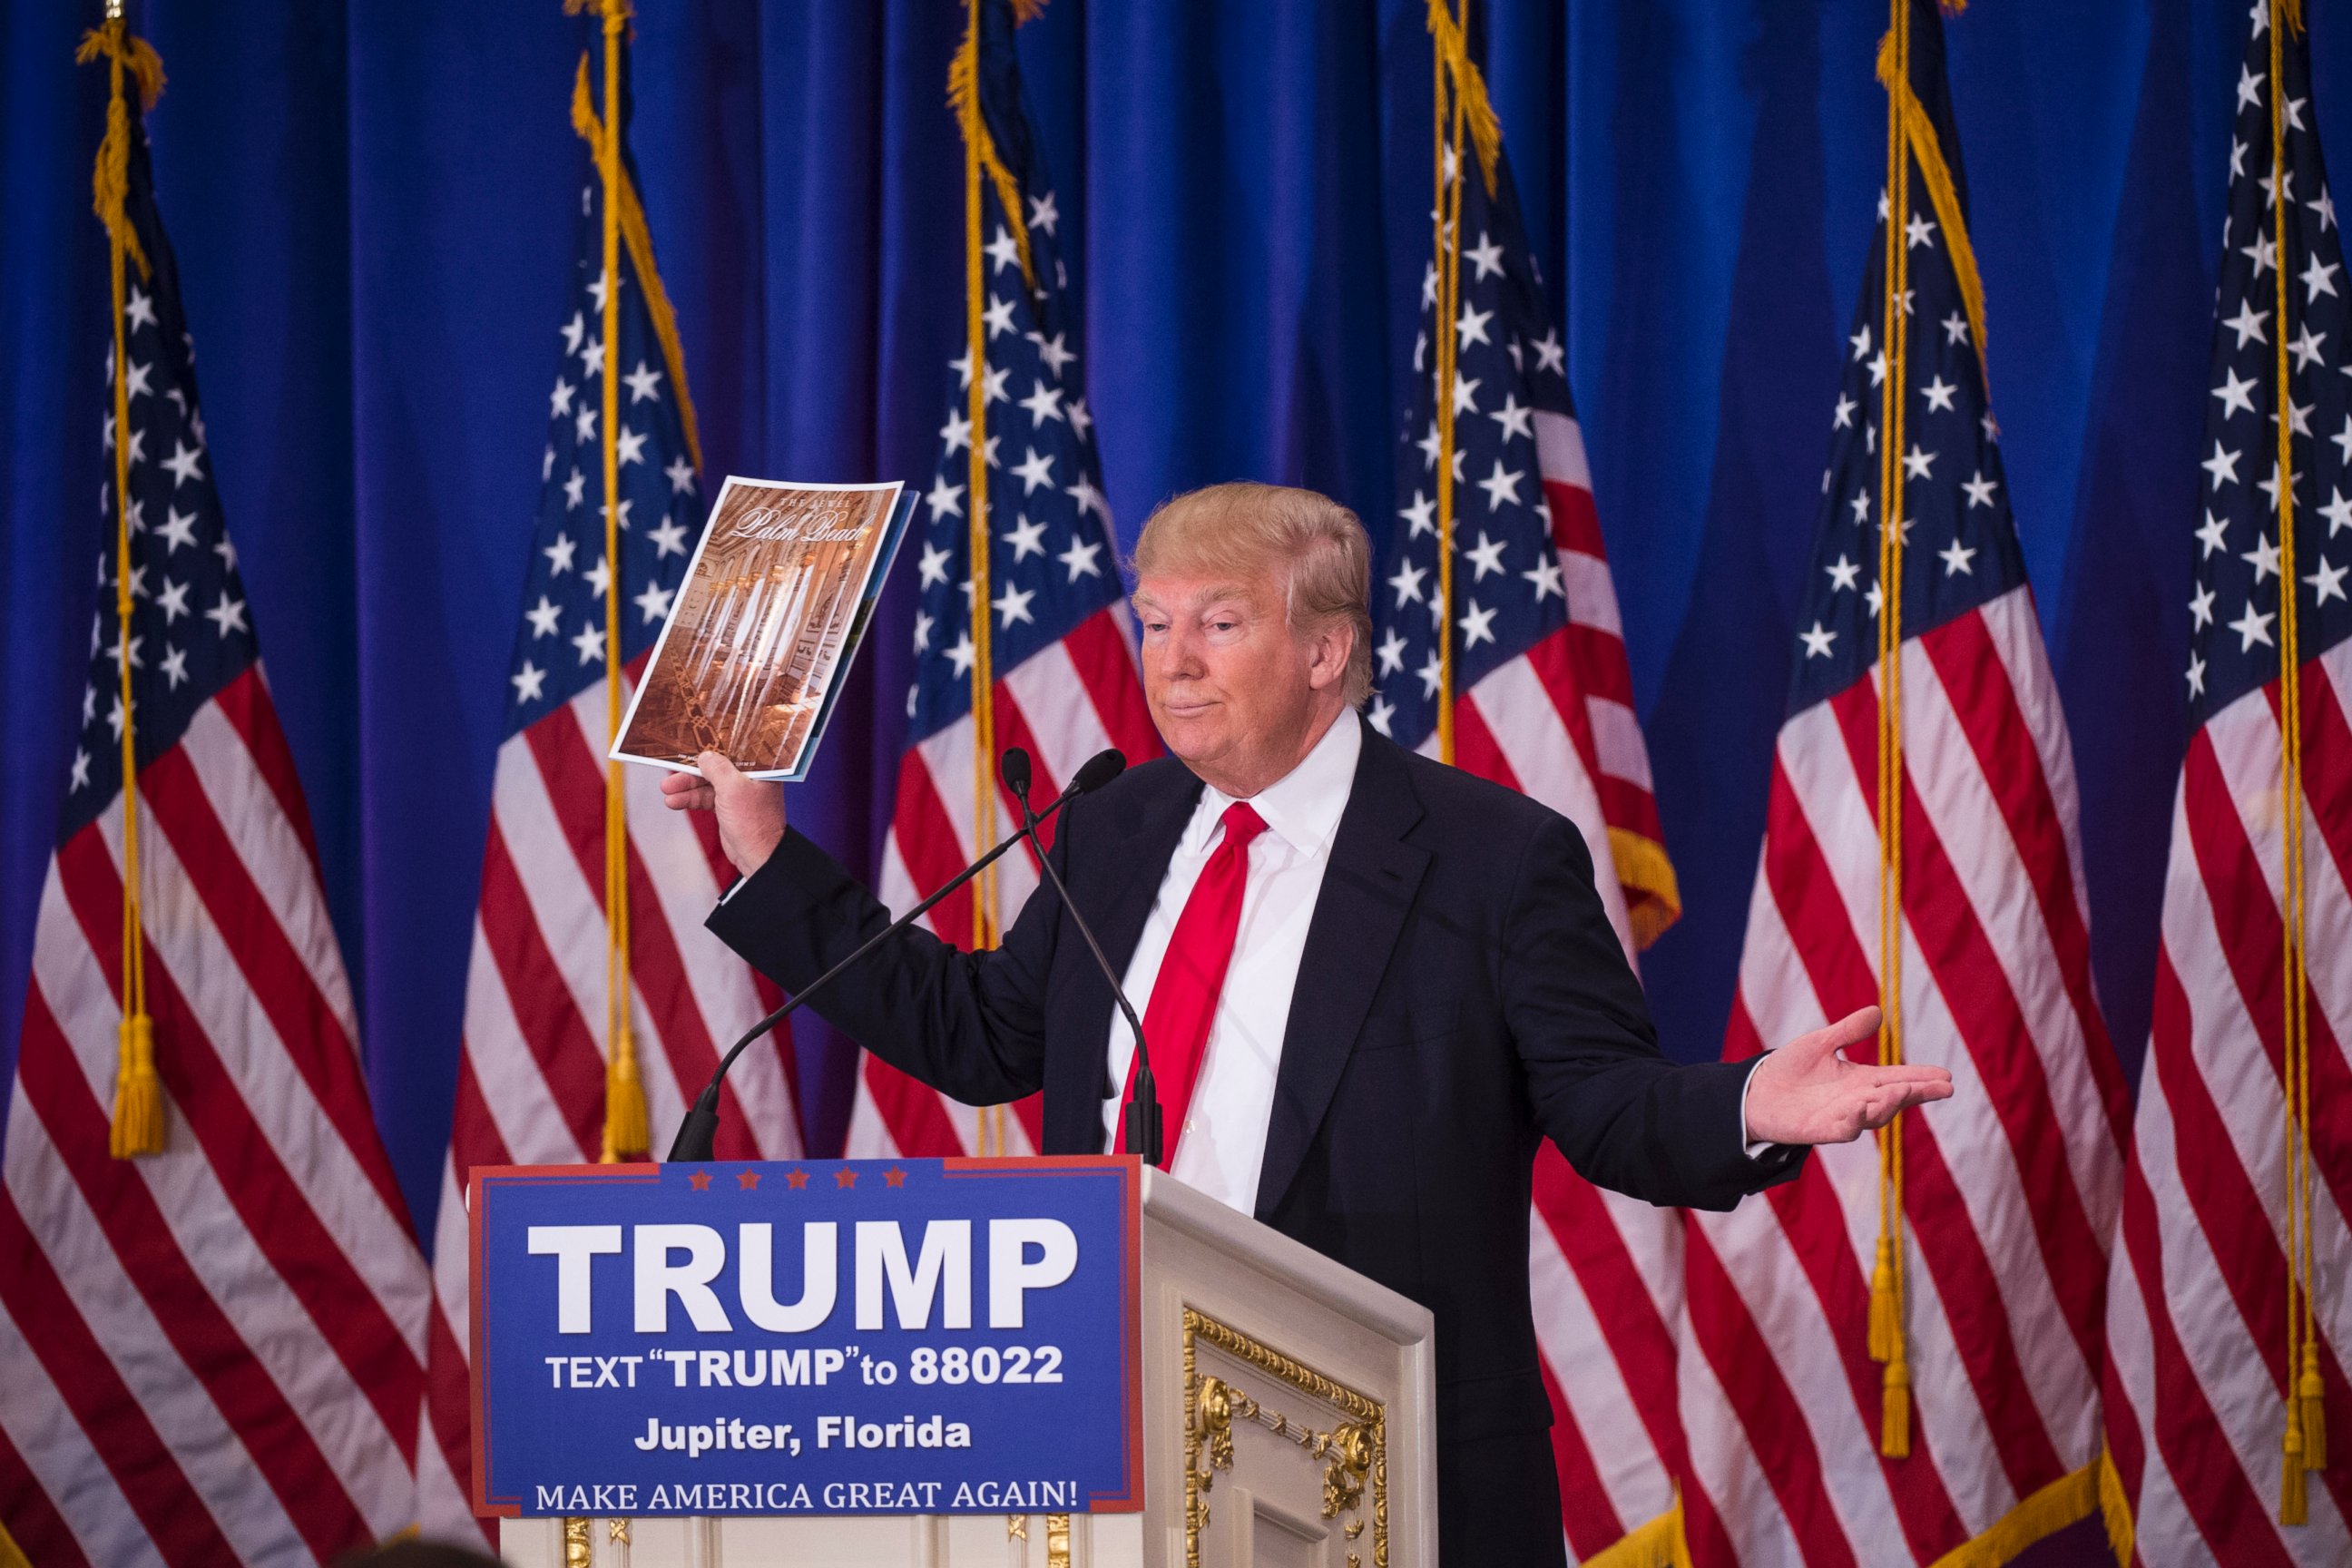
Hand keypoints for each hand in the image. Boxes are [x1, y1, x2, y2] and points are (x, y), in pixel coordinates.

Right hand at [659, 751, 785, 877]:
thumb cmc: (753, 823)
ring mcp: (738, 793)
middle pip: (715, 767)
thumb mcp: (733, 789)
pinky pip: (706, 798)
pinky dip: (691, 799)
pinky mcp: (728, 808)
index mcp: (759, 768)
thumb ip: (717, 769)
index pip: (732, 750)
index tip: (689, 744)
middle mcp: (749, 778)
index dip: (710, 747)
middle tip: (670, 773)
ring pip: (707, 784)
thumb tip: (705, 755)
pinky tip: (674, 801)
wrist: (758, 857)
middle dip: (692, 771)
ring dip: (686, 787)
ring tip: (667, 791)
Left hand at [1742, 1006, 1952, 1145]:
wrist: (1754, 1092)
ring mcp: (1841, 1117)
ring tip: (1903, 1092)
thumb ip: (1847, 1031)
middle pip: (1894, 1098)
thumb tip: (1877, 1012)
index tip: (1947, 1076)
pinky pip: (1842, 1129)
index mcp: (1861, 1080)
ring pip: (1873, 1115)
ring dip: (1889, 1105)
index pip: (1898, 1078)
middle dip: (1917, 1092)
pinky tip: (1862, 1109)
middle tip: (1943, 1087)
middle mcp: (1857, 1100)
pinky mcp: (1819, 1130)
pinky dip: (1854, 1121)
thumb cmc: (1789, 1069)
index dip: (1922, 1078)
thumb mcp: (1820, 1043)